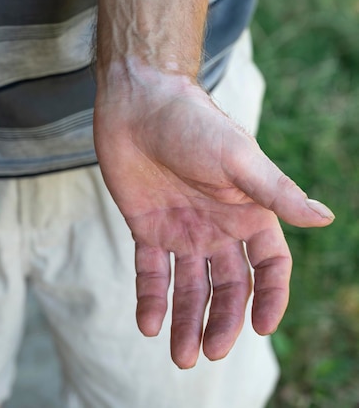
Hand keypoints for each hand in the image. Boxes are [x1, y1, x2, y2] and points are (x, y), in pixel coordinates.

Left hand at [94, 70, 333, 367]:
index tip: (262, 329)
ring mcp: (181, 230)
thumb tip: (325, 218)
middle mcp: (217, 227)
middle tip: (207, 353)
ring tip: (180, 358)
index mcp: (248, 213)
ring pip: (188, 286)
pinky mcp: (146, 228)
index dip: (270, 298)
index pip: (269, 267)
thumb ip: (275, 192)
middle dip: (221, 321)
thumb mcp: (238, 158)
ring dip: (185, 321)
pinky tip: (148, 325)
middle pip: (227, 287)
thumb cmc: (192, 123)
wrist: (137, 103)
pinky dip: (150, 299)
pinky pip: (149, 272)